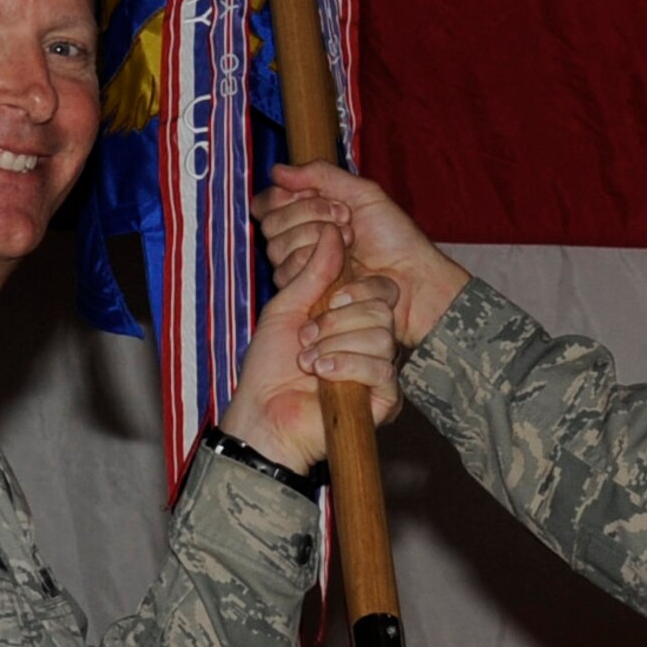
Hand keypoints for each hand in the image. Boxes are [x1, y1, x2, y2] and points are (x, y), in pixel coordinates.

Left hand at [219, 222, 400, 471]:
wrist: (263, 415)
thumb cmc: (269, 368)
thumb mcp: (287, 309)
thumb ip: (313, 272)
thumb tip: (333, 231)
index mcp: (351, 319)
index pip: (376, 289)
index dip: (352, 288)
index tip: (323, 301)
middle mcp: (369, 342)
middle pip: (381, 309)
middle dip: (337, 320)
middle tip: (307, 337)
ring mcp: (379, 371)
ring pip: (382, 336)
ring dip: (336, 344)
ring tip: (308, 361)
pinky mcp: (384, 399)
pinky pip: (382, 368)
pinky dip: (346, 365)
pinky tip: (322, 375)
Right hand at [252, 162, 470, 351]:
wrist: (412, 275)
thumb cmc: (394, 237)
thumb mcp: (361, 193)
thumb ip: (320, 176)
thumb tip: (276, 170)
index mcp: (307, 215)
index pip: (268, 202)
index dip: (287, 196)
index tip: (323, 196)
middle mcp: (298, 242)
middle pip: (271, 223)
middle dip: (309, 214)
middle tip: (346, 218)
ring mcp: (301, 270)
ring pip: (277, 247)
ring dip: (317, 237)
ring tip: (351, 241)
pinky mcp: (306, 294)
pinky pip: (287, 273)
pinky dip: (316, 259)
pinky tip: (343, 262)